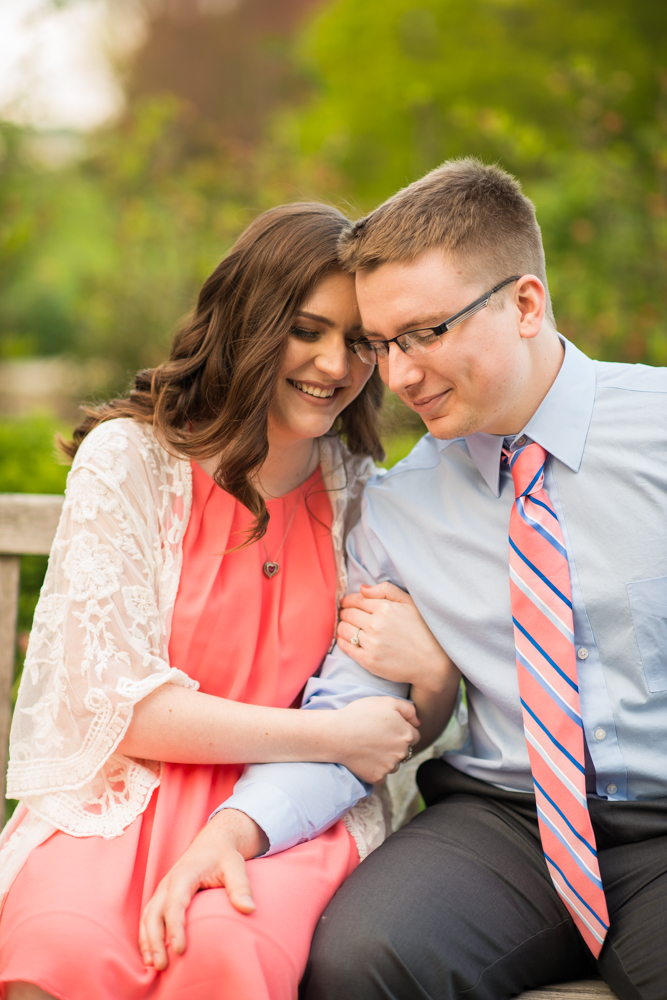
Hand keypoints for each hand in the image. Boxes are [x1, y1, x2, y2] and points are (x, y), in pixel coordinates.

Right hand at [139, 809, 267, 970]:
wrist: (212, 842)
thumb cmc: (223, 856)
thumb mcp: (235, 866)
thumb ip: (241, 886)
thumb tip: (249, 909)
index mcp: (184, 875)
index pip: (175, 904)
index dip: (175, 928)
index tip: (179, 950)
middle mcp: (168, 883)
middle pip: (154, 914)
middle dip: (155, 940)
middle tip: (162, 966)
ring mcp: (162, 890)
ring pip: (147, 917)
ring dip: (147, 942)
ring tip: (154, 965)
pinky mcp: (161, 897)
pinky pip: (148, 918)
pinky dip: (146, 936)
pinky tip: (151, 955)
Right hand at [331, 695, 419, 781]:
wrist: (337, 734)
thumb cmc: (361, 714)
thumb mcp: (387, 702)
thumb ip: (408, 710)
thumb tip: (418, 723)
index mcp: (407, 735)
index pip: (414, 736)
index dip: (401, 730)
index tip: (388, 728)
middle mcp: (402, 753)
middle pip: (405, 751)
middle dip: (395, 745)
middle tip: (377, 737)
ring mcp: (390, 767)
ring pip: (394, 764)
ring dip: (387, 758)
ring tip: (369, 747)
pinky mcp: (377, 777)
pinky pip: (381, 775)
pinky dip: (375, 769)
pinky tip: (365, 758)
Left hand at [338, 582, 455, 693]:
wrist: (432, 663)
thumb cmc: (423, 631)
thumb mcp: (410, 603)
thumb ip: (386, 590)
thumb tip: (362, 589)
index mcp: (385, 608)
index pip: (357, 600)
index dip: (349, 600)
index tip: (346, 603)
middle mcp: (376, 624)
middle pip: (348, 614)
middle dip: (345, 612)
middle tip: (345, 614)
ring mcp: (371, 643)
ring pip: (344, 629)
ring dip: (342, 625)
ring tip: (346, 626)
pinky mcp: (368, 661)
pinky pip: (346, 647)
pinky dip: (342, 641)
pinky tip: (346, 639)